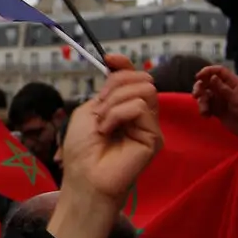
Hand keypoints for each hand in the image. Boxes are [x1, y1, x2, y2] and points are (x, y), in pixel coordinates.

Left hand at [47, 55, 160, 237]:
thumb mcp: (88, 110)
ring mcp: (150, 126)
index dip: (123, 65)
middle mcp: (140, 115)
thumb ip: (106, 90)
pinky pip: (139, 107)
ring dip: (115, 103)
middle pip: (141, 79)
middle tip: (100, 110)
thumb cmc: (82, 150)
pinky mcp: (155, 137)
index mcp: (123, 107)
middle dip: (116, 87)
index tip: (109, 59)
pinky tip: (108, 131)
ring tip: (103, 124)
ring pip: (144, 90)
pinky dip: (118, 114)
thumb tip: (117, 66)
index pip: (133, 78)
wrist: (84, 177)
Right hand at [192, 65, 237, 137]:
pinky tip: (206, 116)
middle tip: (196, 95)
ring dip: (202, 101)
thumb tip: (212, 76)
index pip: (219, 71)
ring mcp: (221, 99)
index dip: (208, 71)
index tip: (198, 77)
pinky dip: (204, 110)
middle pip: (208, 82)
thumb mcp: (236, 99)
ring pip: (205, 94)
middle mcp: (226, 89)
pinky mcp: (217, 110)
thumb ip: (223, 88)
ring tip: (204, 111)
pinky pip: (206, 106)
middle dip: (200, 87)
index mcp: (233, 83)